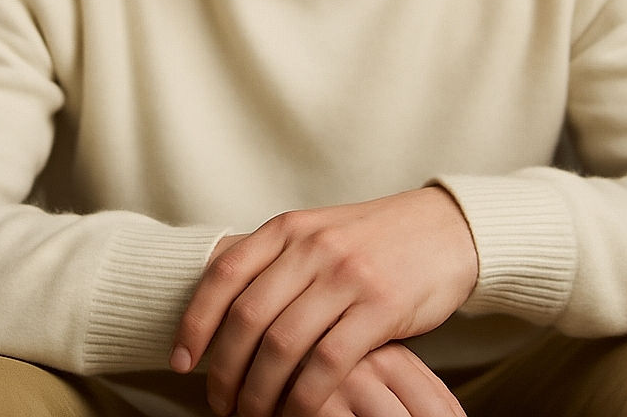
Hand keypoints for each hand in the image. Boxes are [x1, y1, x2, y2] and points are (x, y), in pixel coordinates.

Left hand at [170, 187, 477, 416]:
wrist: (444, 229)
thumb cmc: (373, 239)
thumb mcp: (318, 232)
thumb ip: (275, 261)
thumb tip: (218, 306)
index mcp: (290, 228)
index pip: (224, 273)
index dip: (194, 321)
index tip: (182, 362)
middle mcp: (312, 246)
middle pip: (247, 317)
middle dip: (224, 370)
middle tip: (219, 404)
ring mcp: (346, 275)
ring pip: (283, 345)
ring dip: (259, 392)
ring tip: (252, 415)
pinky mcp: (379, 307)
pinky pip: (327, 364)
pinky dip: (302, 399)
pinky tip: (294, 416)